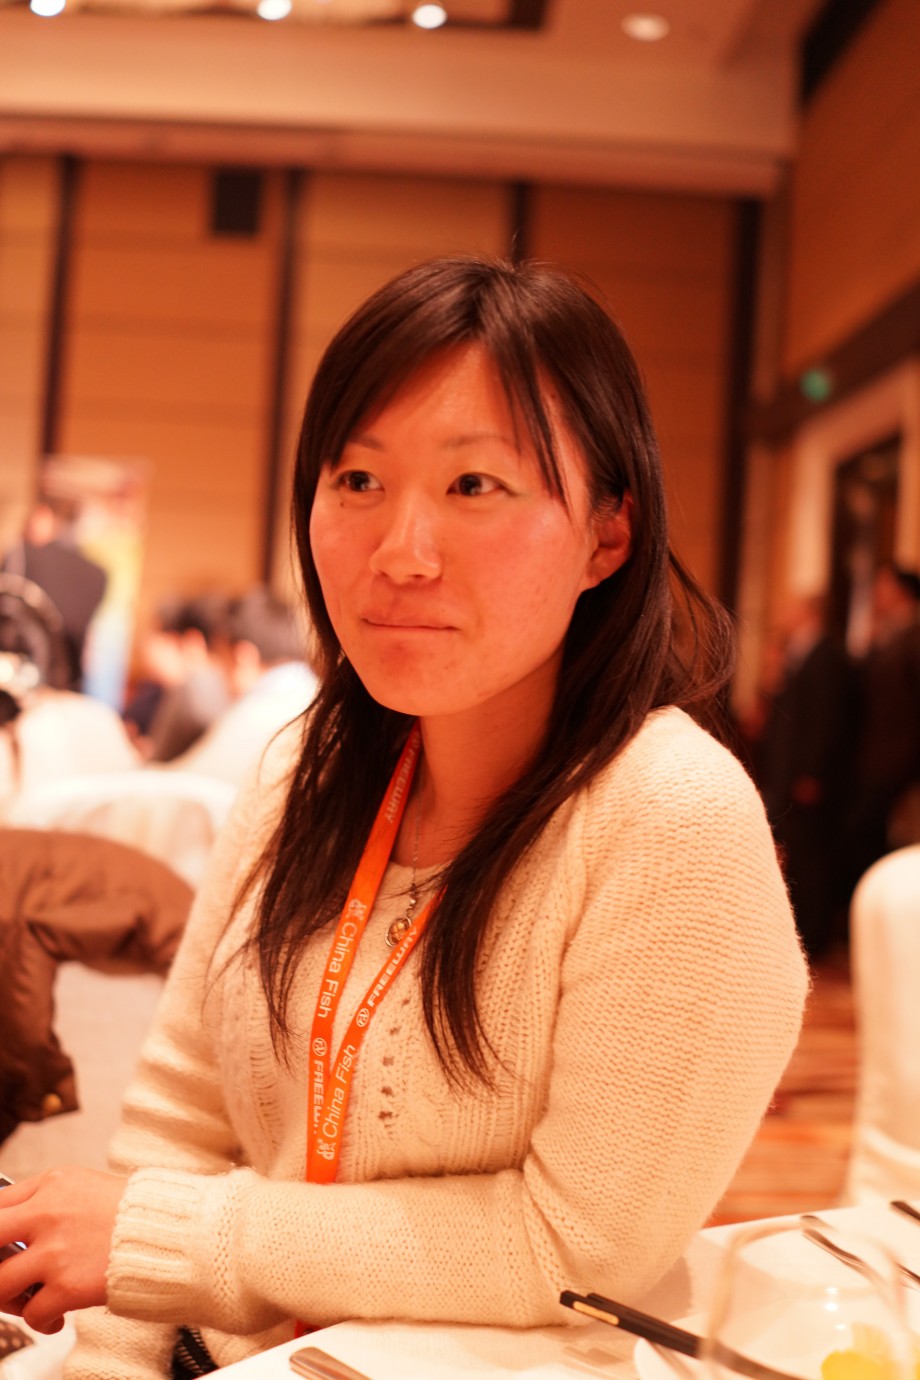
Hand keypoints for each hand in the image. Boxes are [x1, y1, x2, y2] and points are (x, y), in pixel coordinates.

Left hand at [0, 1167, 125, 1333]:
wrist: (175, 1232)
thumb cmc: (136, 1211)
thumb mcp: (86, 1186)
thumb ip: (49, 1200)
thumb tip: (16, 1228)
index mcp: (53, 1184)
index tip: (3, 1247)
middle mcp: (48, 1214)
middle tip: (6, 1273)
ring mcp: (56, 1252)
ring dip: (9, 1300)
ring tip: (27, 1301)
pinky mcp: (68, 1287)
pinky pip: (32, 1314)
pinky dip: (42, 1321)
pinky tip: (56, 1317)